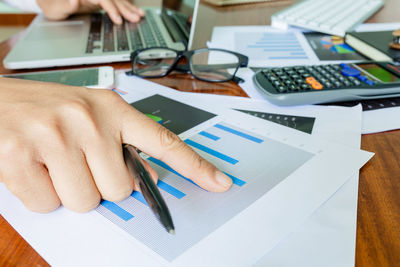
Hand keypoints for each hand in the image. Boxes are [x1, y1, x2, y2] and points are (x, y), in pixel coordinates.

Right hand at [0, 78, 231, 212]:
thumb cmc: (46, 109)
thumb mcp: (90, 115)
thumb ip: (121, 144)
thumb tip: (150, 180)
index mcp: (111, 108)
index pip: (163, 142)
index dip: (195, 166)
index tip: (220, 182)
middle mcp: (88, 119)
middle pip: (119, 190)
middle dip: (99, 185)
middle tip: (77, 161)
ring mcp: (54, 136)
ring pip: (85, 201)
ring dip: (68, 191)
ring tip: (52, 162)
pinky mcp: (19, 156)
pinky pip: (47, 204)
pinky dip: (39, 195)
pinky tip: (32, 167)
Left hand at [37, 0, 144, 23]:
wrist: (48, 0)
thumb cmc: (50, 5)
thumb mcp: (54, 8)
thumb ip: (66, 5)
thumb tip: (75, 0)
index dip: (111, 9)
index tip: (117, 20)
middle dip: (125, 9)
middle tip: (136, 19)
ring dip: (129, 8)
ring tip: (141, 15)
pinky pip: (115, 2)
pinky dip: (126, 7)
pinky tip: (134, 10)